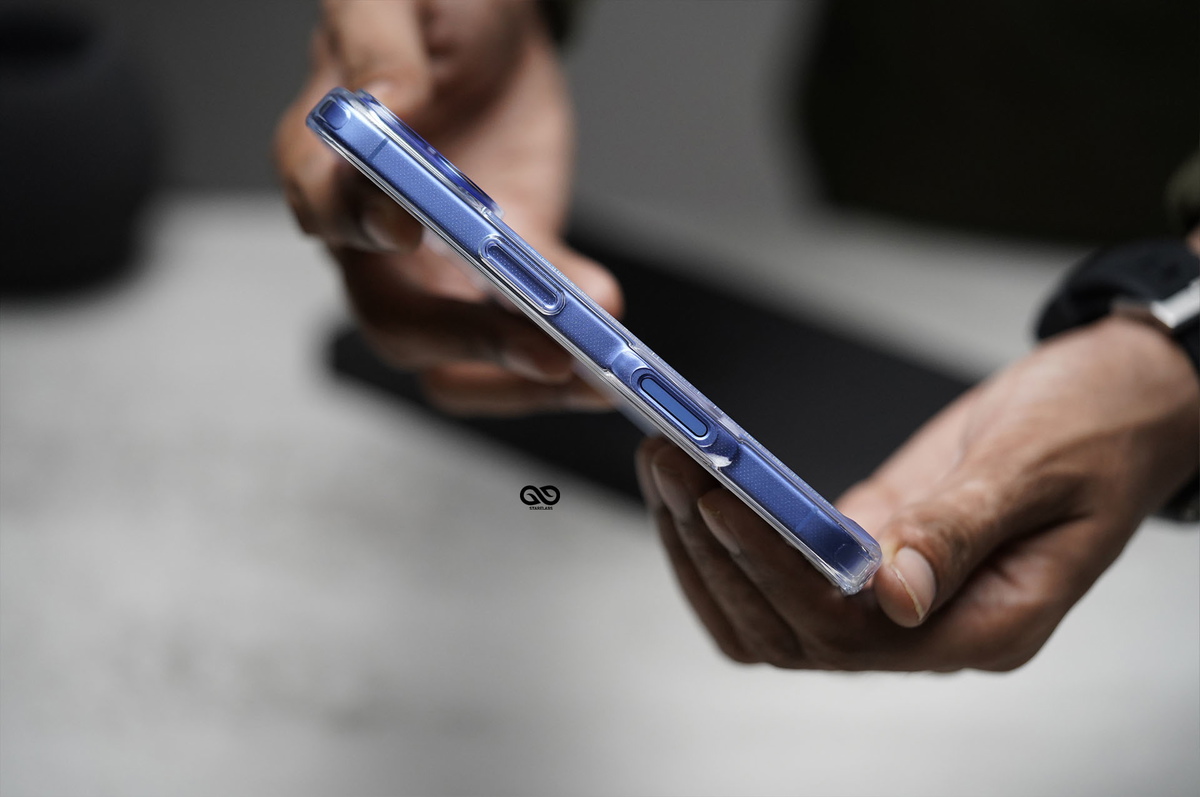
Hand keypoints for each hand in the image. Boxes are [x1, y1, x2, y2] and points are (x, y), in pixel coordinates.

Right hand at [274, 0, 621, 414]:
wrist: (491, 33)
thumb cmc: (427, 11)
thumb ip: (381, 50)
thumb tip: (389, 108)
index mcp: (329, 166)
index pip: (331, 219)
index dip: (365, 231)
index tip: (410, 226)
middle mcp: (375, 240)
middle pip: (398, 322)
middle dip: (470, 341)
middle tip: (544, 345)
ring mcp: (442, 269)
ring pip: (457, 361)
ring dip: (521, 377)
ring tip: (591, 368)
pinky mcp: (503, 276)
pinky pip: (526, 332)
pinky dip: (569, 336)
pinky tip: (607, 314)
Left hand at [638, 316, 1198, 670]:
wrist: (1124, 394)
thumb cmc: (1104, 427)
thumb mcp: (1039, 467)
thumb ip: (961, 529)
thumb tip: (892, 593)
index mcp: (986, 625)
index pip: (848, 633)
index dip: (776, 572)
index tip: (721, 501)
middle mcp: (930, 625)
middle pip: (790, 630)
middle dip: (719, 550)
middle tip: (671, 463)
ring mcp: (895, 592)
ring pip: (773, 607)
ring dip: (709, 543)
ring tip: (668, 463)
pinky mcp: (874, 544)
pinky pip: (786, 564)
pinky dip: (736, 528)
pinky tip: (700, 480)